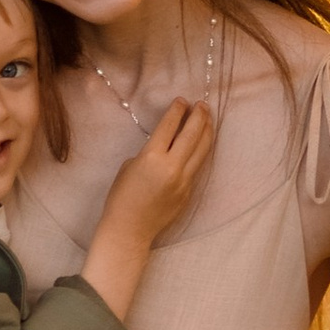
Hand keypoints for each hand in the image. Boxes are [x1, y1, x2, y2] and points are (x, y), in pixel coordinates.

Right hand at [101, 95, 214, 240]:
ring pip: (201, 150)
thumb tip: (165, 146)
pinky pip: (197, 166)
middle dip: (198, 117)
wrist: (129, 228)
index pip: (169, 127)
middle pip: (191, 135)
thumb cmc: (121, 196)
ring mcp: (183, 181)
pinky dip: (201, 151)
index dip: (176, 111)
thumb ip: (149, 153)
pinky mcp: (188, 192)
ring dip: (206, 132)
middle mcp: (171, 167)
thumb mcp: (129, 166)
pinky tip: (202, 143)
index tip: (182, 100)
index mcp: (151, 157)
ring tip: (209, 119)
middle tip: (202, 105)